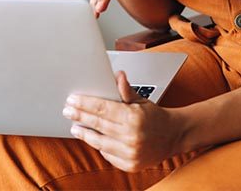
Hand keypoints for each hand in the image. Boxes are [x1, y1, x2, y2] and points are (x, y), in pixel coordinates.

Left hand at [63, 71, 183, 171]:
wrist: (173, 136)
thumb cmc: (155, 116)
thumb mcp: (141, 100)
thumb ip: (126, 90)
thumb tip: (117, 75)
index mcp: (133, 117)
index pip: (101, 108)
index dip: (84, 103)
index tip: (72, 100)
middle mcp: (131, 137)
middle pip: (97, 124)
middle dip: (79, 116)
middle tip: (67, 110)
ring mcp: (130, 153)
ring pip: (99, 142)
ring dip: (84, 134)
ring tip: (74, 127)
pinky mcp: (130, 165)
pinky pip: (108, 154)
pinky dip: (99, 146)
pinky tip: (93, 138)